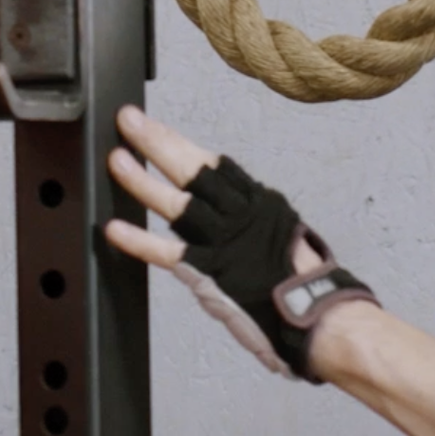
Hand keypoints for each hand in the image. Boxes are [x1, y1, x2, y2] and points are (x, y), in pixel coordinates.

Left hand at [104, 107, 369, 380]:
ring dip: (143, 181)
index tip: (156, 127)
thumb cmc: (304, 283)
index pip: (215, 165)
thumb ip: (253, 223)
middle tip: (130, 120)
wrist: (319, 315)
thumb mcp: (282, 237)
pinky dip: (140, 241)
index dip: (181, 144)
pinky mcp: (211, 272)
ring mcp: (224, 242)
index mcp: (259, 204)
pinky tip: (115, 229)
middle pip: (193, 170)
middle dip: (158, 142)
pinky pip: (168, 253)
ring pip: (177, 204)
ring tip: (117, 159)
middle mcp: (241, 215)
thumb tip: (233, 214)